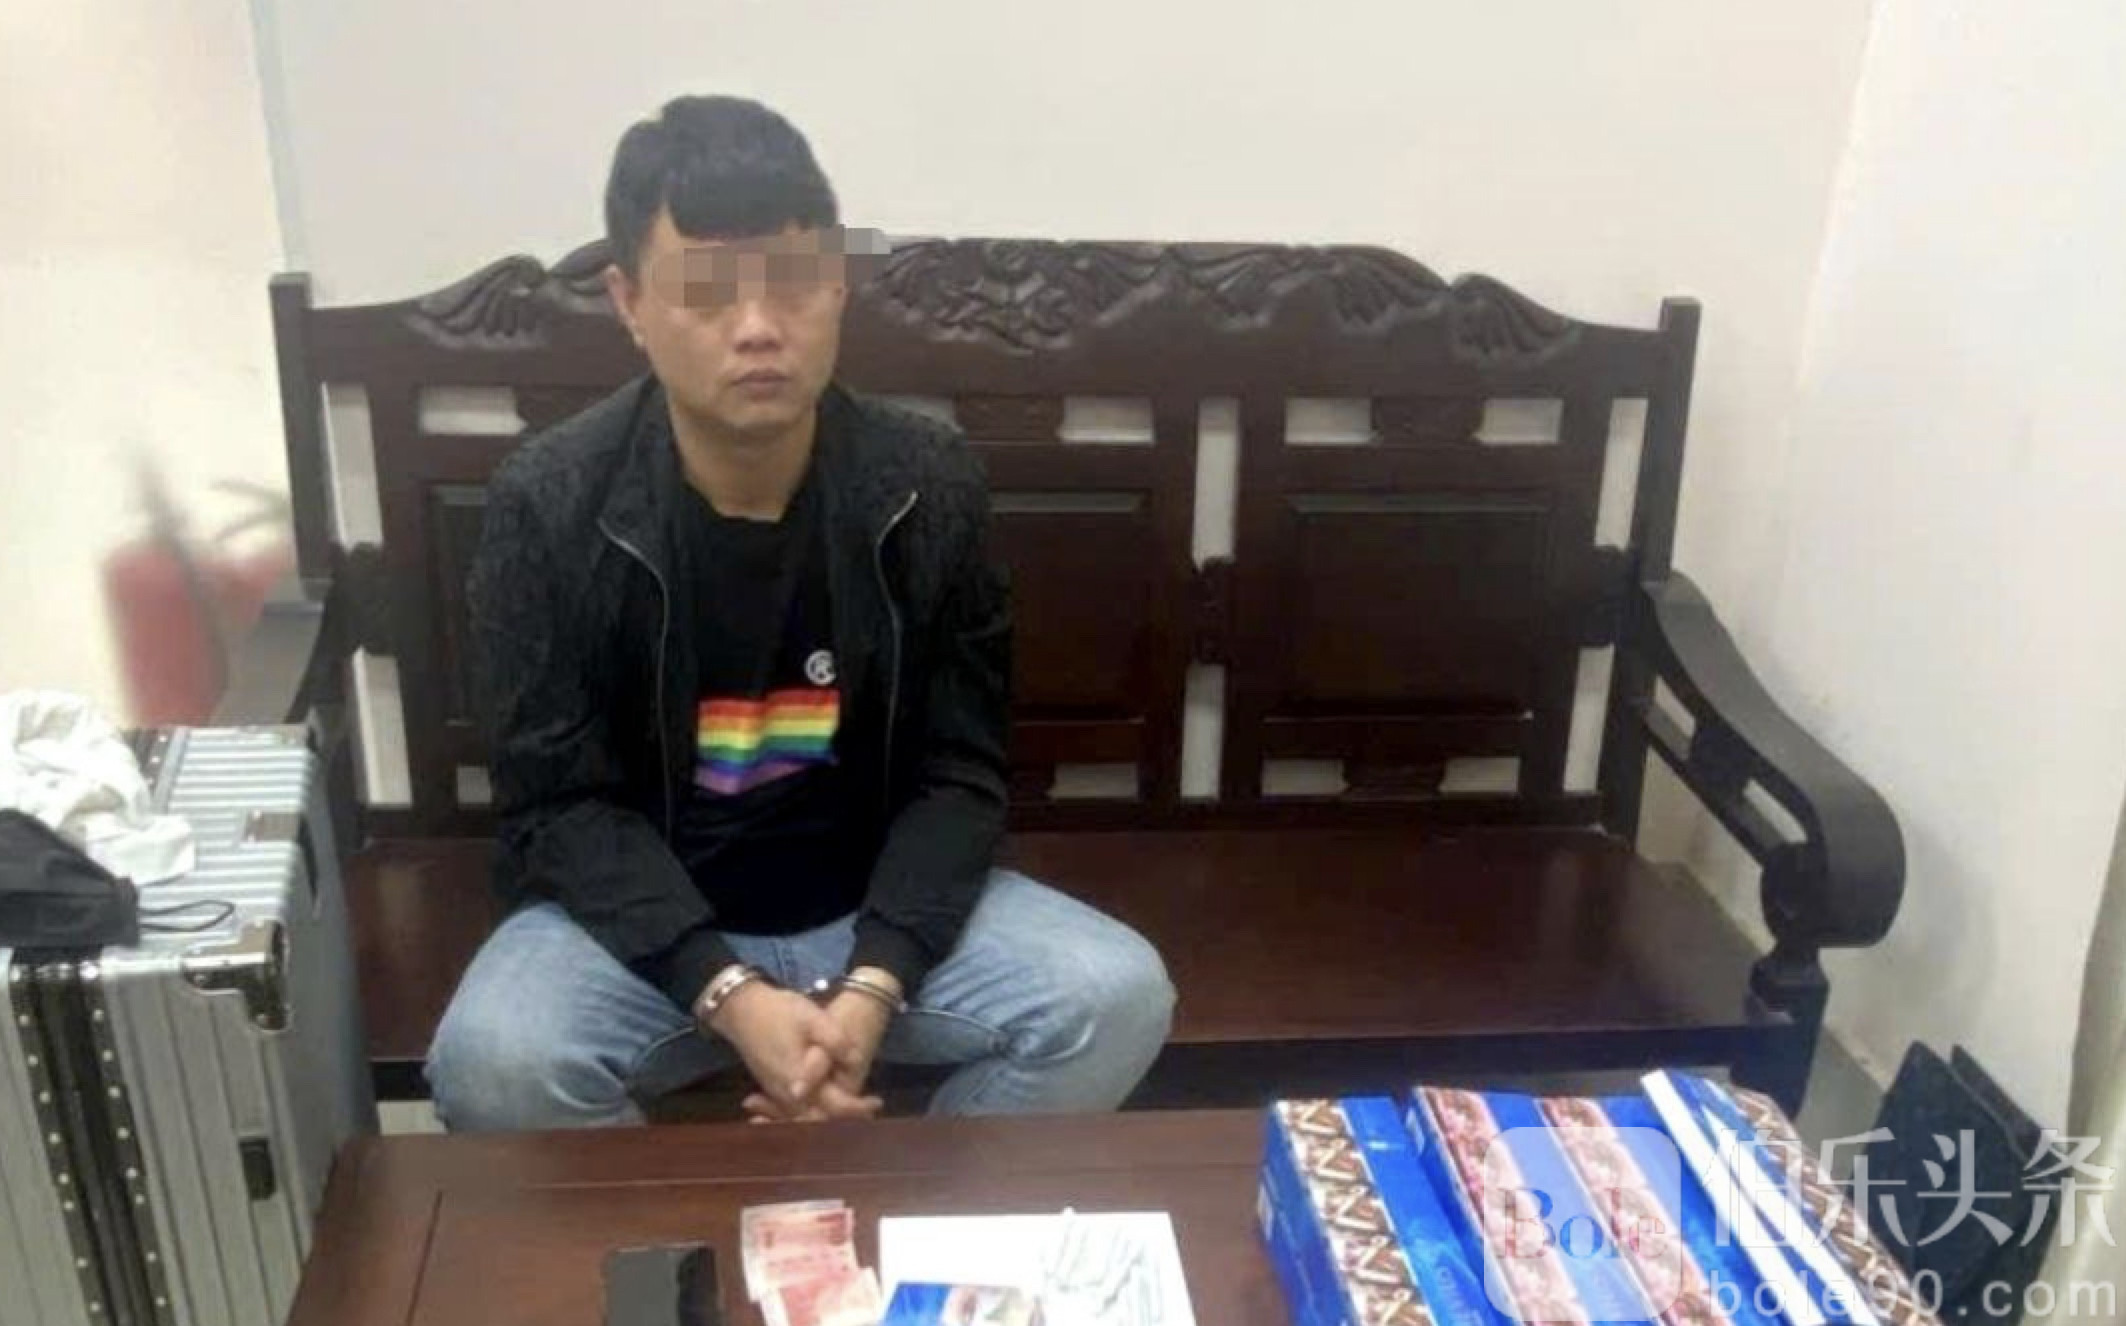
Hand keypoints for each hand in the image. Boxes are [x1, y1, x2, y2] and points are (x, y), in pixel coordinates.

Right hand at [743, 969, 900, 1123]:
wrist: (741, 1009)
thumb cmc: (778, 1011)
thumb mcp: (812, 1017)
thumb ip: (835, 1041)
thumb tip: (856, 1061)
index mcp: (800, 1079)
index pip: (834, 1106)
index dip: (858, 1108)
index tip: (876, 1101)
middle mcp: (787, 1094)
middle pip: (820, 1119)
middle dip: (844, 1117)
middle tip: (868, 1108)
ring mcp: (777, 1093)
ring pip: (805, 1117)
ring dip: (827, 1116)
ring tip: (852, 1106)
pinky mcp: (771, 1087)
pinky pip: (792, 1110)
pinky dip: (809, 1112)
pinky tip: (824, 1104)